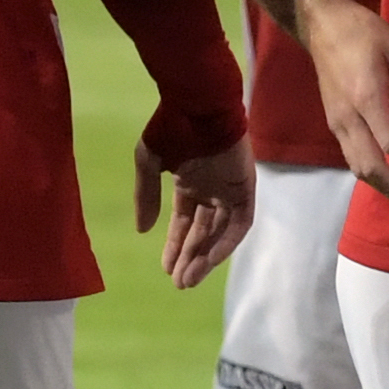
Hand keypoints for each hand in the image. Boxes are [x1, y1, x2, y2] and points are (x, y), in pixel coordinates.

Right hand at [134, 129, 255, 288]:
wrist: (197, 104)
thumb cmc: (171, 126)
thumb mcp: (149, 163)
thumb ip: (146, 196)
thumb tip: (142, 230)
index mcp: (190, 183)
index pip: (185, 223)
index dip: (175, 246)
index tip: (166, 269)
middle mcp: (212, 190)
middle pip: (203, 233)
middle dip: (190, 259)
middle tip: (180, 284)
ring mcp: (231, 190)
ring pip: (221, 232)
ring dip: (206, 257)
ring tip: (190, 279)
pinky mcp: (246, 188)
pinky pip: (240, 223)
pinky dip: (227, 242)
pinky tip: (210, 260)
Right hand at [303, 0, 388, 207]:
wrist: (322, 25)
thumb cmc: (363, 32)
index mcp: (365, 96)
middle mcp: (348, 117)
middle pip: (371, 168)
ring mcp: (337, 123)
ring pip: (358, 169)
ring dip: (386, 188)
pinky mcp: (333, 123)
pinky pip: (352, 159)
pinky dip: (373, 175)